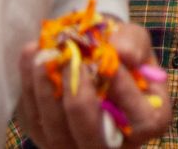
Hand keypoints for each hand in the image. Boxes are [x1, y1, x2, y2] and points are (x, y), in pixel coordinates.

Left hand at [17, 20, 171, 148]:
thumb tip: (120, 51)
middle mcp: (113, 144)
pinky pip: (34, 121)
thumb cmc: (120, 53)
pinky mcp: (46, 137)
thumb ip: (133, 43)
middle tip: (71, 61)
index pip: (141, 121)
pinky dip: (29, 88)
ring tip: (44, 56)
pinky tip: (31, 56)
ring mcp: (77, 146)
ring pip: (57, 132)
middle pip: (92, 137)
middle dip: (79, 99)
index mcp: (148, 122)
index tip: (111, 64)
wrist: (95, 59)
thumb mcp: (136, 40)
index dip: (126, 95)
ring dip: (46, 92)